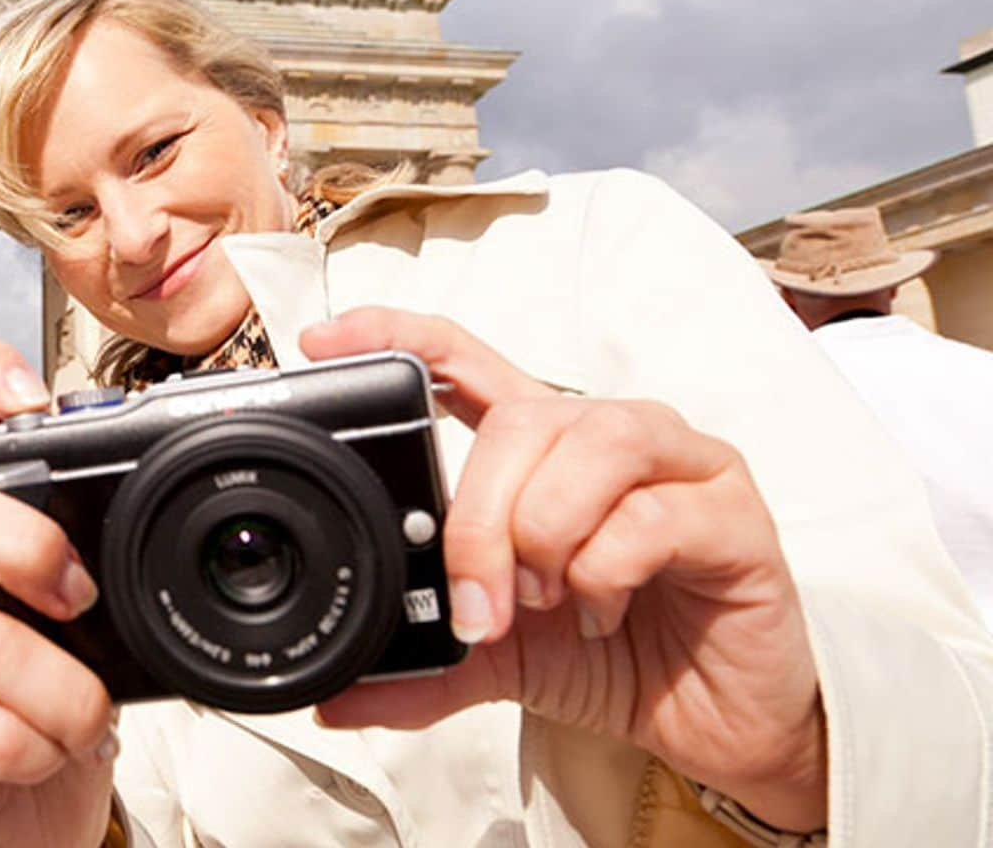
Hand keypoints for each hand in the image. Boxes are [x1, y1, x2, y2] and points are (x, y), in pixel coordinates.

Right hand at [0, 340, 118, 847]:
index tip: (34, 398)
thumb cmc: (52, 703)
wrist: (30, 818)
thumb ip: (91, 550)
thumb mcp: (83, 614)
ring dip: (61, 692)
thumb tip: (157, 495)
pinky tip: (38, 752)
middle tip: (79, 597)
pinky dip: (35, 748)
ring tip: (79, 716)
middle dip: (22, 548)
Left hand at [302, 308, 827, 832]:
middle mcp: (612, 437)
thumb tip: (334, 703)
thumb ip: (421, 664)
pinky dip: (608, 572)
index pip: (466, 361)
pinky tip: (606, 614)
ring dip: (545, 535)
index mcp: (546, 450)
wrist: (715, 725)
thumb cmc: (614, 658)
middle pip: (522, 418)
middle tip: (478, 604)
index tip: (326, 340)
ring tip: (547, 600)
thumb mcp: (496, 657)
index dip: (399, 336)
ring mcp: (680, 465)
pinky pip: (654, 514)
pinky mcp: (735, 513)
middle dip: (480, 519)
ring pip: (590, 446)